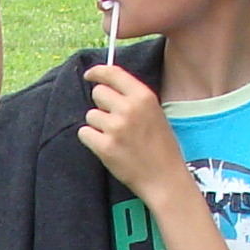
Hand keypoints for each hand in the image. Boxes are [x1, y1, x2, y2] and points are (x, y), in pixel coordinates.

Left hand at [77, 59, 187, 201]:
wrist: (164, 177)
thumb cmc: (161, 146)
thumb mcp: (154, 113)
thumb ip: (133, 98)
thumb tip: (107, 85)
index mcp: (143, 97)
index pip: (113, 73)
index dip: (98, 72)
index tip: (90, 75)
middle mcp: (129, 108)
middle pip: (98, 93)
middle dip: (102, 105)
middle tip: (113, 120)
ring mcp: (116, 128)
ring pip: (90, 115)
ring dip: (98, 125)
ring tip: (115, 138)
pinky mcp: (105, 147)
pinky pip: (85, 133)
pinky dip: (92, 140)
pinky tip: (108, 147)